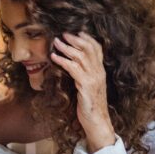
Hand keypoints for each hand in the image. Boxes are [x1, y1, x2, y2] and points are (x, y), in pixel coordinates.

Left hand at [50, 32, 115, 152]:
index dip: (87, 38)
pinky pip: (73, 69)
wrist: (97, 122)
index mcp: (100, 71)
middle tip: (63, 34)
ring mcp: (93, 79)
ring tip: (56, 42)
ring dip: (66, 47)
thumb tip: (73, 65)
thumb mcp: (88, 87)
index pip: (97, 48)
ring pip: (80, 56)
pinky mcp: (86, 87)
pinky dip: (62, 61)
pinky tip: (54, 57)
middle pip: (89, 48)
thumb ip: (84, 75)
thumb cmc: (90, 106)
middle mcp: (98, 72)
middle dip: (75, 39)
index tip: (76, 32)